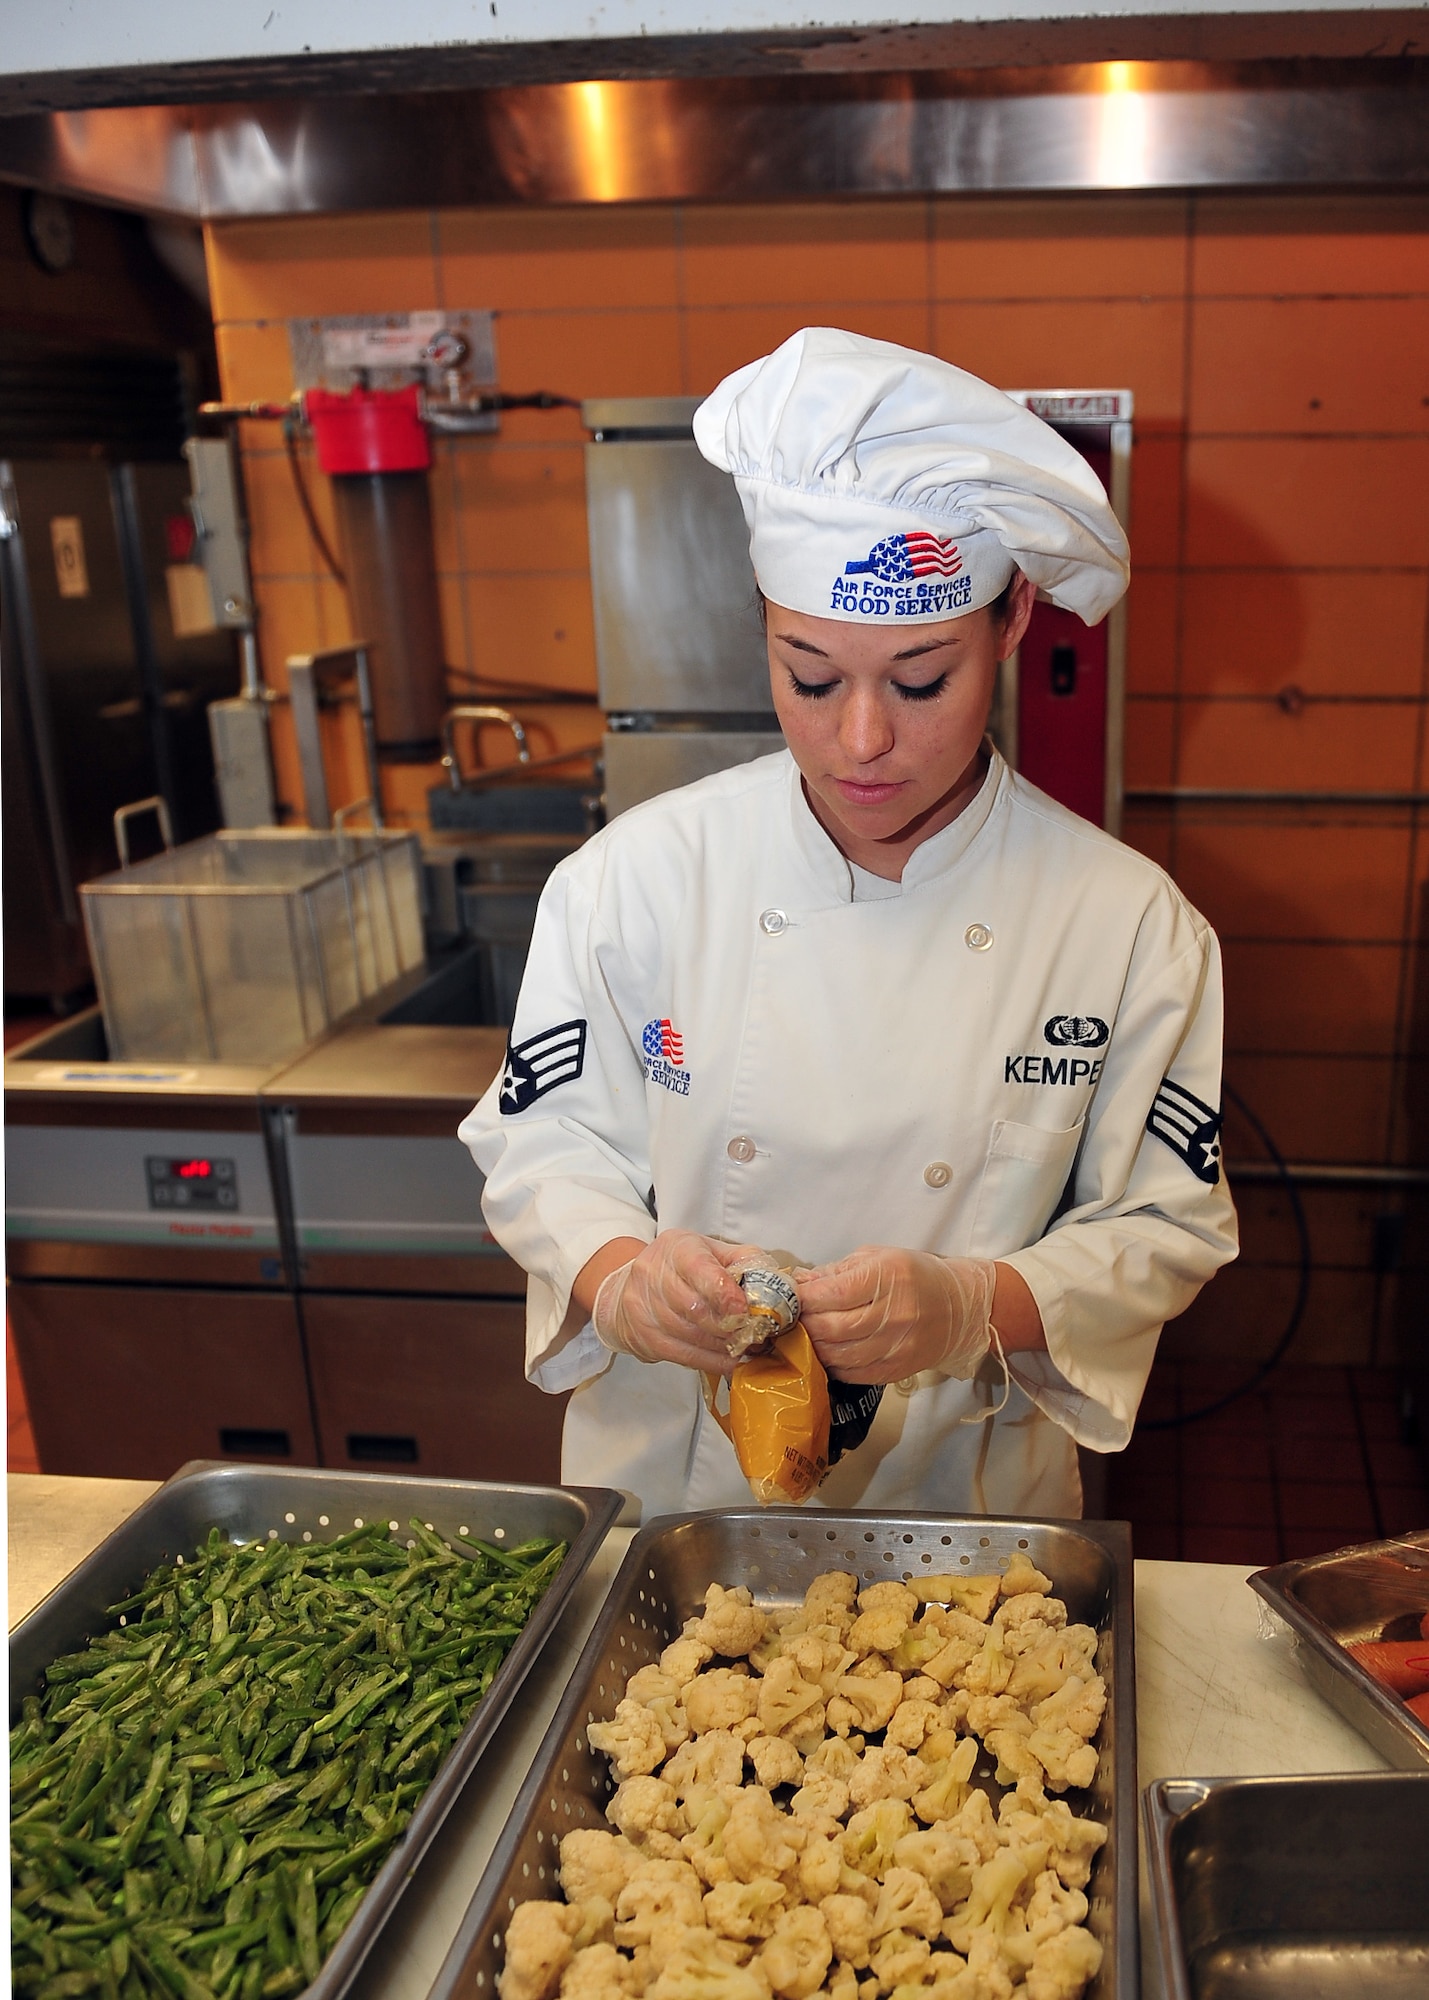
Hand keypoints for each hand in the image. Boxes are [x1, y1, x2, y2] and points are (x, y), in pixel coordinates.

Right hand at [592, 1230, 764, 1375]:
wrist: (630, 1287)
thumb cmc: (680, 1268)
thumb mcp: (711, 1251)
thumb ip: (743, 1261)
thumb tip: (775, 1282)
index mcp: (676, 1247)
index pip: (699, 1268)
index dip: (723, 1293)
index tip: (745, 1311)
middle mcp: (654, 1274)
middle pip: (695, 1308)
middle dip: (731, 1326)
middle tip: (758, 1335)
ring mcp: (644, 1307)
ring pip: (691, 1334)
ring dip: (725, 1346)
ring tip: (749, 1347)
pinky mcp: (645, 1337)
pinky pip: (684, 1355)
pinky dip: (713, 1361)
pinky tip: (732, 1360)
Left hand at [797, 1248, 996, 1383]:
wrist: (960, 1308)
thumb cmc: (915, 1276)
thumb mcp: (877, 1258)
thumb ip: (836, 1271)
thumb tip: (798, 1282)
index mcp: (888, 1277)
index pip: (834, 1292)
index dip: (804, 1297)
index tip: (789, 1296)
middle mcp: (894, 1312)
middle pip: (833, 1327)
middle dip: (804, 1324)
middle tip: (792, 1319)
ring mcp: (897, 1345)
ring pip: (840, 1355)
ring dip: (814, 1347)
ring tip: (805, 1336)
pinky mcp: (897, 1369)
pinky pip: (854, 1373)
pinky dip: (833, 1365)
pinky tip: (826, 1354)